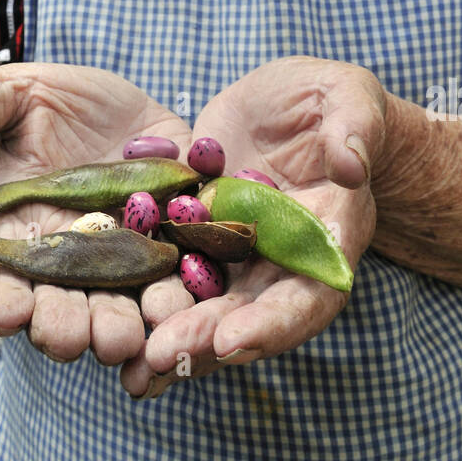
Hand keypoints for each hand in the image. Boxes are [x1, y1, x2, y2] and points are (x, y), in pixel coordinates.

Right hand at [0, 63, 192, 364]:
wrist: (125, 109)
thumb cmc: (55, 106)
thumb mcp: (19, 95)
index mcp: (19, 242)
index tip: (7, 311)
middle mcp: (69, 269)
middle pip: (59, 316)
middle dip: (65, 330)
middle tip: (72, 336)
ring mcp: (123, 268)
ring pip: (120, 317)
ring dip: (123, 332)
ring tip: (129, 335)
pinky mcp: (175, 254)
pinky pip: (180, 291)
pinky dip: (184, 304)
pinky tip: (186, 308)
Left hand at [121, 57, 386, 397]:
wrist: (293, 102)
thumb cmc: (335, 98)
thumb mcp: (350, 99)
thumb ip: (353, 129)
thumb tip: (351, 166)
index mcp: (330, 237)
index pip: (310, 294)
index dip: (274, 322)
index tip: (232, 340)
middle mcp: (284, 259)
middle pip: (250, 312)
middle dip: (207, 337)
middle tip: (161, 354)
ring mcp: (239, 252)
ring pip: (208, 304)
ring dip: (174, 333)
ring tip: (133, 362)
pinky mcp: (201, 233)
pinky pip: (174, 271)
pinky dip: (147, 297)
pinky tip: (108, 320)